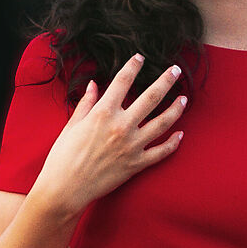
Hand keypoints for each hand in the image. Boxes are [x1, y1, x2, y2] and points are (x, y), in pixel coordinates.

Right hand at [33, 53, 184, 220]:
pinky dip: (173, 143)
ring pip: (163, 122)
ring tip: (184, 99)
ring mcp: (132, 146)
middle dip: (166, 80)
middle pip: (151, 97)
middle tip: (176, 70)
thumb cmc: (63, 157)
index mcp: (103, 113)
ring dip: (176, 108)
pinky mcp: (137, 165)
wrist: (66, 189)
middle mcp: (121, 126)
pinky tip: (180, 134)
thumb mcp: (72, 125)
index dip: (133, 66)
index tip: (140, 58)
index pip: (122, 81)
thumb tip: (94, 85)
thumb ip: (86, 103)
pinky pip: (161, 152)